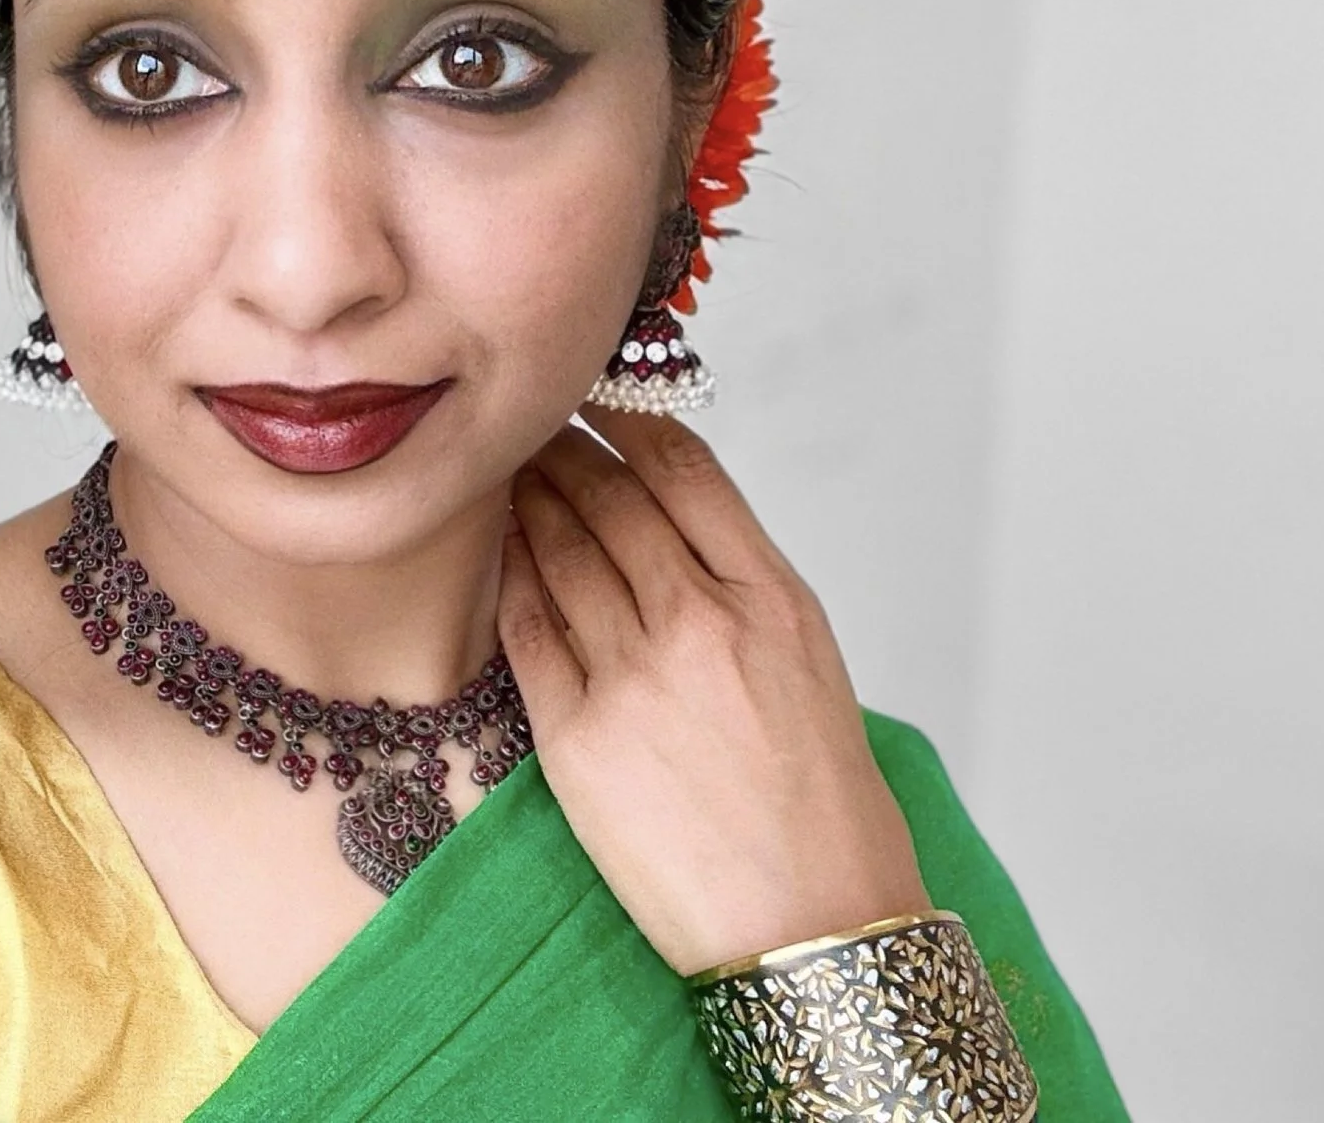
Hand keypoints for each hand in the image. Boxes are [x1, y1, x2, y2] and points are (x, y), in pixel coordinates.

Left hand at [495, 406, 929, 976]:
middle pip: (612, 500)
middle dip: (564, 452)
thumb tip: (669, 529)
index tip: (600, 396)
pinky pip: (528, 630)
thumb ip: (740, 590)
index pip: (686, 470)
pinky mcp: (578, 737)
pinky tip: (498, 554)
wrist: (810, 927)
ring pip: (561, 553)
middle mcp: (703, 623)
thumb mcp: (811, 668)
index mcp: (773, 600)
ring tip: (507, 475)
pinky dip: (509, 580)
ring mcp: (634, 678)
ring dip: (528, 504)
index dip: (631, 419)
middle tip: (533, 425)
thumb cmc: (825, 811)